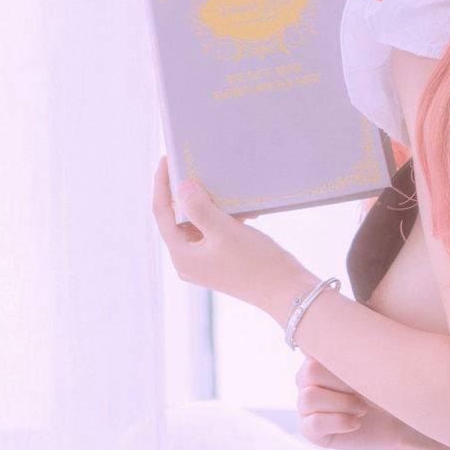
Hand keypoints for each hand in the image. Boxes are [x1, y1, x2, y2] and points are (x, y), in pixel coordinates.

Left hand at [150, 156, 298, 315]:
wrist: (287, 290)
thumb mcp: (224, 230)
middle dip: (185, 193)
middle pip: (177, 218)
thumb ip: (199, 208)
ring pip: (197, 223)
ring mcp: (204, 262)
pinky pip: (213, 231)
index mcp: (182, 256)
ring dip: (207, 204)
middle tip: (190, 165)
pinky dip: (221, 216)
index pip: (162, 213)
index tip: (167, 158)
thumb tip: (182, 186)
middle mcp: (188, 261)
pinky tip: (238, 208)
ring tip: (217, 184)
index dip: (162, 184)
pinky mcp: (221, 260)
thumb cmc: (256, 263)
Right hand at [297, 356, 414, 449]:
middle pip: (308, 374)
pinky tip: (356, 422)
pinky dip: (340, 422)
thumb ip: (349, 349)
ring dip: (342, 403)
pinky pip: (314, 423)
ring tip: (362, 409)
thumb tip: (328, 335)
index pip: (314, 352)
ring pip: (309, 397)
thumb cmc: (383, 385)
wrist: (396, 418)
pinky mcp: (309, 430)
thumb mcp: (370, 363)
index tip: (363, 372)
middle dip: (341, 385)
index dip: (341, 366)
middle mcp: (306, 381)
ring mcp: (305, 405)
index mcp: (317, 358)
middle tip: (363, 392)